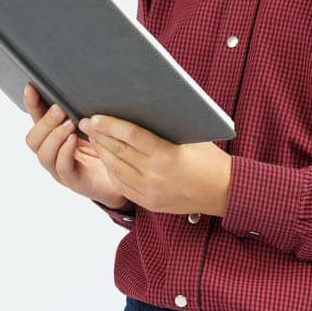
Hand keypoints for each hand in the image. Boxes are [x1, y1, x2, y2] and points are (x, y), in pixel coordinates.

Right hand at [22, 84, 129, 209]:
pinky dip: (65, 151)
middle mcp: (54, 154)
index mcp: (55, 138)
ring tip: (70, 124)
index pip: (35, 120)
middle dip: (44, 122)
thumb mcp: (94, 125)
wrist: (127, 176)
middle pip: (33, 140)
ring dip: (55, 136)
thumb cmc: (109, 149)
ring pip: (43, 154)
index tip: (31, 88)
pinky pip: (62, 167)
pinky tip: (74, 140)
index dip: (31, 105)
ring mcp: (61, 170)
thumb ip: (83, 111)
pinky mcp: (75, 182)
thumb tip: (78, 88)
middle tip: (60, 109)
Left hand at [80, 114, 231, 216]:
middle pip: (118, 151)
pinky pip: (121, 184)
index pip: (130, 136)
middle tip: (86, 122)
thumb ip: (163, 127)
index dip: (109, 125)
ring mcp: (150, 192)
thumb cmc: (210, 159)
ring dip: (101, 151)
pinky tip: (106, 158)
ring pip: (115, 168)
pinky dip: (111, 169)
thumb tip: (135, 108)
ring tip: (93, 137)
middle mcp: (155, 175)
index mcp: (167, 156)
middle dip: (99, 135)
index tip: (94, 116)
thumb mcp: (190, 137)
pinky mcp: (149, 203)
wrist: (225, 192)